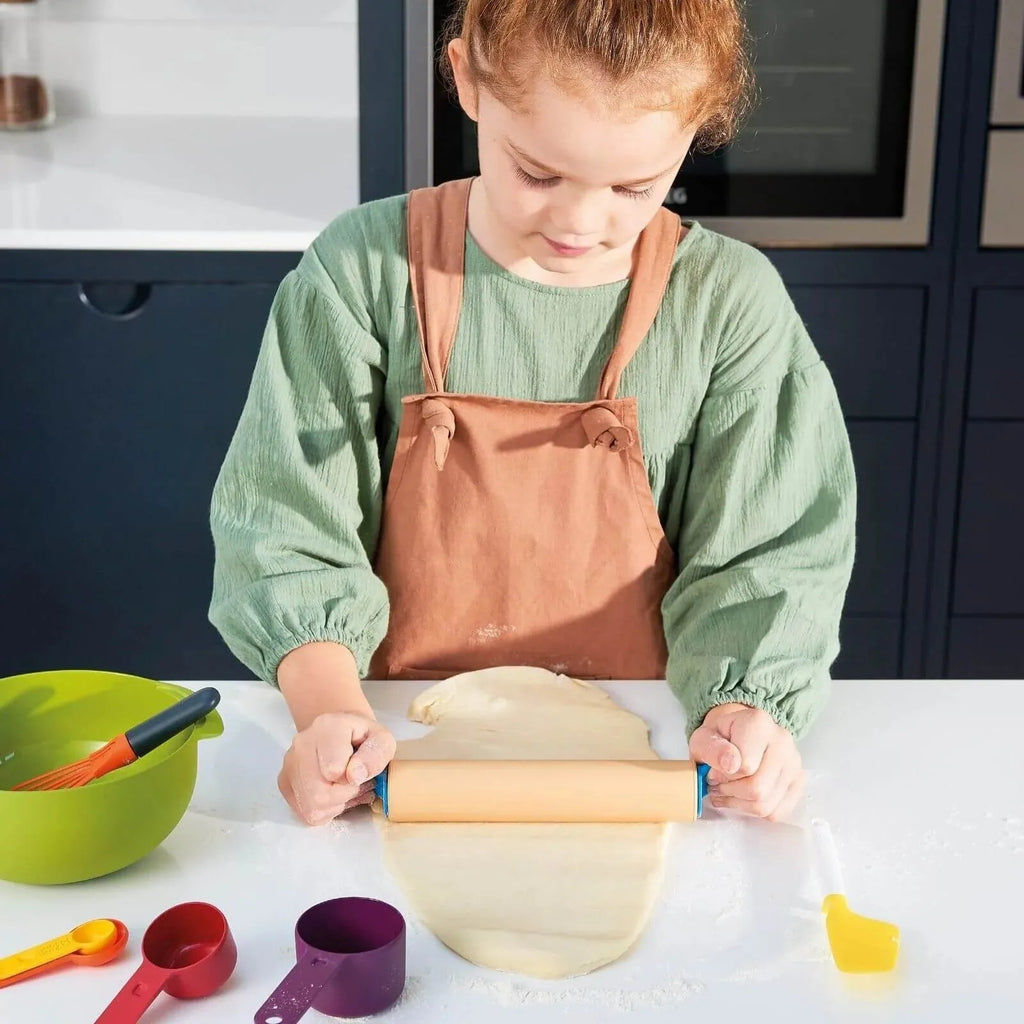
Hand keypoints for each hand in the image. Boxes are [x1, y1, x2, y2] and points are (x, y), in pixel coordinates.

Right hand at [278, 711, 395, 825]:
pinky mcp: (285, 783)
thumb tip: (354, 775)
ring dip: (336, 805)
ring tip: (347, 788)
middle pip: (319, 794)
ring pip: (311, 808)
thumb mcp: (383, 740)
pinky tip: (334, 793)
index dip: (355, 779)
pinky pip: (306, 813)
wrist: (341, 732)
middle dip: (345, 796)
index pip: (334, 770)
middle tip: (358, 784)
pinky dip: (325, 810)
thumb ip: (376, 754)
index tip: (362, 771)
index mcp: (327, 727)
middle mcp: (301, 744)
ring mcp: (289, 764)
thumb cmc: (362, 738)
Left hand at [689, 702, 804, 821]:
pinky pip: (776, 812)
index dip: (722, 775)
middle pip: (757, 789)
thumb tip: (730, 764)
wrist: (736, 732)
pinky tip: (742, 798)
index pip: (744, 766)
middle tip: (717, 784)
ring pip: (766, 805)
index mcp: (758, 724)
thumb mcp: (703, 738)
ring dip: (740, 804)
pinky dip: (755, 811)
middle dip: (730, 792)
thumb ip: (711, 749)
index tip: (712, 770)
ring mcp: (794, 762)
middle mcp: (782, 741)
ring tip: (727, 790)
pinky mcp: (798, 781)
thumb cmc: (720, 736)